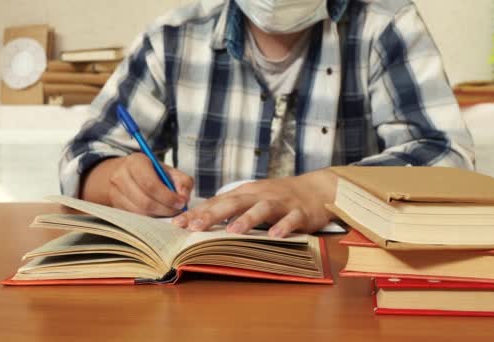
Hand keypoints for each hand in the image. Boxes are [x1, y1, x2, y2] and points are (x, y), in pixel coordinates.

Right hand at [98, 153, 193, 215]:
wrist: (124, 173)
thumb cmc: (150, 172)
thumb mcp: (168, 171)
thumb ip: (182, 181)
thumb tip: (184, 197)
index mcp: (135, 162)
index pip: (150, 184)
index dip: (168, 196)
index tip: (180, 202)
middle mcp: (121, 176)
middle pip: (145, 201)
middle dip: (165, 209)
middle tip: (177, 210)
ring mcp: (114, 192)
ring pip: (139, 212)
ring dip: (158, 215)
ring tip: (169, 211)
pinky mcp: (115, 206)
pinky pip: (135, 217)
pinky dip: (150, 217)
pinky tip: (158, 212)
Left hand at [171, 169, 337, 237]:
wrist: (316, 189)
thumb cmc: (279, 197)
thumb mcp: (253, 198)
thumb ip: (230, 207)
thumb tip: (200, 220)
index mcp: (246, 193)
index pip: (218, 202)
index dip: (197, 212)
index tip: (176, 223)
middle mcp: (260, 195)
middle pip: (234, 203)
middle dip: (213, 214)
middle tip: (194, 227)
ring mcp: (281, 203)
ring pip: (262, 209)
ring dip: (247, 219)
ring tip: (232, 231)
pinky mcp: (300, 212)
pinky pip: (291, 220)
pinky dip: (283, 226)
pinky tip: (275, 236)